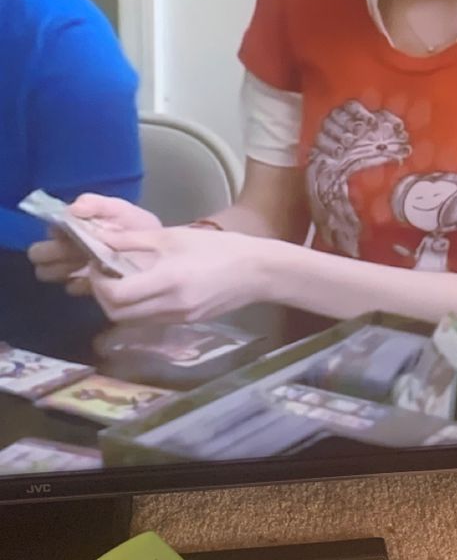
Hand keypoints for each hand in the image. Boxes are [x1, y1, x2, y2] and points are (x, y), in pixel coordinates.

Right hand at [27, 194, 161, 295]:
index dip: (57, 230)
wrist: (161, 251)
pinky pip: (72, 288)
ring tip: (79, 265)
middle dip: (50, 253)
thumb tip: (73, 208)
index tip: (68, 232)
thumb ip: (98, 205)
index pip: (52, 228)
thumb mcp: (121, 211)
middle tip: (70, 253)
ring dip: (59, 269)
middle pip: (42, 252)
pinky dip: (77, 284)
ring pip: (50, 271)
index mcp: (77, 226)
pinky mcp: (88, 287)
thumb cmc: (138, 228)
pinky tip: (90, 279)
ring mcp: (77, 268)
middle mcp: (70, 247)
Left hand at [86, 226, 272, 323]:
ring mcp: (177, 318)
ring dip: (119, 303)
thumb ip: (135, 240)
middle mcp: (170, 306)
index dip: (98, 282)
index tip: (98, 264)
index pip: (116, 295)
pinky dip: (138, 307)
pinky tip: (146, 287)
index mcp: (168, 281)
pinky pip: (149, 319)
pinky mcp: (185, 323)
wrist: (256, 272)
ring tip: (123, 279)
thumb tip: (102, 239)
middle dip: (103, 295)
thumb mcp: (175, 236)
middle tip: (104, 273)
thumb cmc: (219, 248)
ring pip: (131, 320)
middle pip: (117, 314)